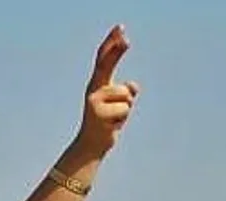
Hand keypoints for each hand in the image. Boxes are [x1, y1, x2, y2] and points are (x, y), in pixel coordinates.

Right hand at [75, 25, 139, 157]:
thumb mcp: (120, 105)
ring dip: (127, 109)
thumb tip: (134, 86)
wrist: (91, 146)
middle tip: (126, 38)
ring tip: (115, 119)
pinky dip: (123, 119)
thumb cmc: (107, 123)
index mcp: (98, 85)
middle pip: (106, 65)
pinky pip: (125, 109)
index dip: (112, 44)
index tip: (121, 29)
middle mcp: (93, 89)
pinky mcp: (99, 114)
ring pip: (126, 95)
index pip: (104, 59)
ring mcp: (94, 101)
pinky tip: (112, 125)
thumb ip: (127, 93)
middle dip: (117, 50)